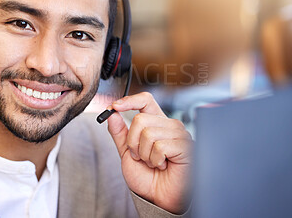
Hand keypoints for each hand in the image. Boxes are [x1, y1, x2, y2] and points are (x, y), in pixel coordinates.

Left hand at [107, 92, 192, 213]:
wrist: (159, 198)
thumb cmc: (147, 177)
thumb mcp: (127, 153)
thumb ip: (120, 133)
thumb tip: (112, 114)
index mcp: (156, 123)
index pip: (145, 100)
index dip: (129, 100)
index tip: (113, 107)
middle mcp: (169, 125)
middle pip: (140, 119)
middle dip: (133, 142)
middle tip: (141, 157)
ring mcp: (179, 134)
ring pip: (148, 133)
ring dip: (144, 154)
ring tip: (154, 163)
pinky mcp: (186, 146)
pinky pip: (160, 146)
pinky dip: (155, 160)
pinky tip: (163, 166)